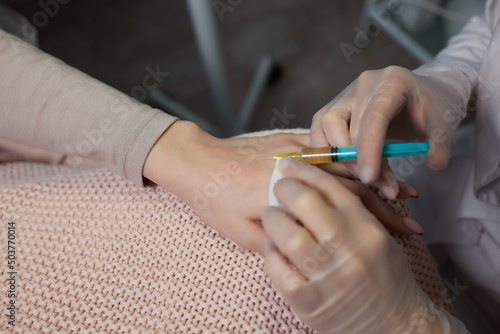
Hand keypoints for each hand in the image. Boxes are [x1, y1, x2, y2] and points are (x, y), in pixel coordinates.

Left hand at [143, 121, 420, 252]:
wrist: (196, 161)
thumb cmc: (215, 200)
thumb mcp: (243, 233)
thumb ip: (278, 243)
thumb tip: (306, 250)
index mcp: (290, 192)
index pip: (346, 205)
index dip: (377, 219)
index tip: (401, 231)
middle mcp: (298, 167)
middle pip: (353, 183)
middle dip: (385, 201)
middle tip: (411, 218)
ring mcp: (295, 151)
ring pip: (344, 166)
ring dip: (374, 180)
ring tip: (400, 194)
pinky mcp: (290, 143)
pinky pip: (326, 153)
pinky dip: (349, 164)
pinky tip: (367, 172)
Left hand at [263, 158, 465, 332]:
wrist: (397, 327)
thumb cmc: (387, 277)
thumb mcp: (378, 238)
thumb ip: (352, 213)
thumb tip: (318, 185)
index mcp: (365, 227)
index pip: (330, 186)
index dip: (305, 171)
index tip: (288, 165)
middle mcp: (347, 248)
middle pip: (306, 203)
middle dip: (286, 189)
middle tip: (279, 187)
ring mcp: (327, 276)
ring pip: (287, 235)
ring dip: (273, 220)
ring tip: (271, 215)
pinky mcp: (309, 302)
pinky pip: (278, 270)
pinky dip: (270, 254)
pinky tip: (272, 247)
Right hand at [311, 65, 468, 195]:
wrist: (422, 94)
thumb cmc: (433, 108)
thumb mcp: (446, 123)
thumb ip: (441, 143)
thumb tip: (434, 164)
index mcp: (391, 82)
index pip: (373, 116)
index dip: (367, 149)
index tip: (369, 178)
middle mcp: (362, 86)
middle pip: (344, 126)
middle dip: (357, 162)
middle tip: (381, 187)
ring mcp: (344, 95)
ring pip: (323, 128)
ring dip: (338, 158)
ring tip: (366, 177)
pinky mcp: (333, 108)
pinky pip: (320, 133)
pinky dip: (330, 154)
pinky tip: (350, 168)